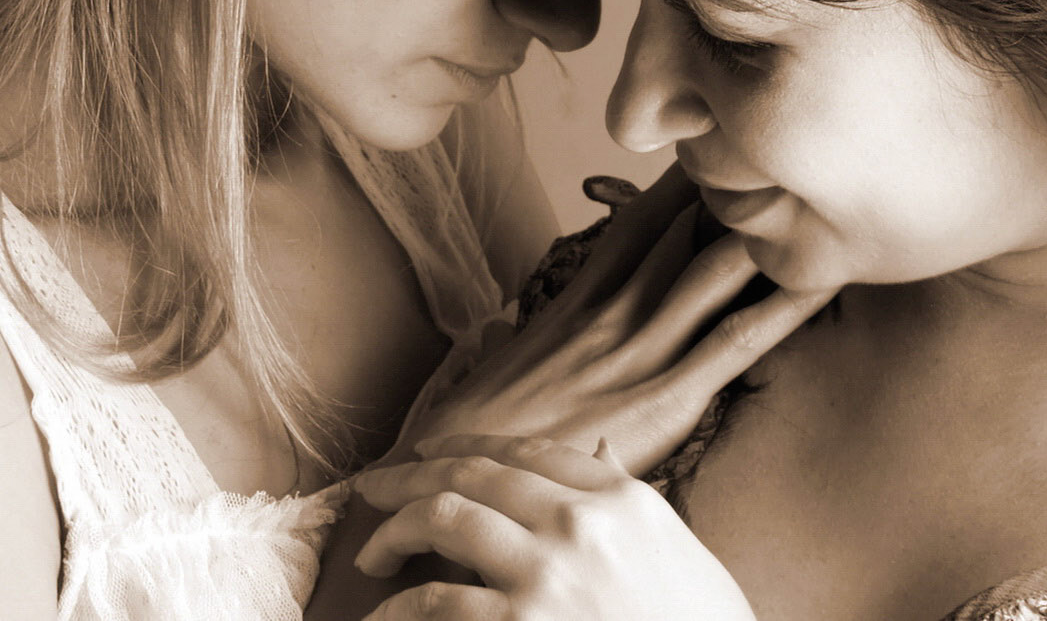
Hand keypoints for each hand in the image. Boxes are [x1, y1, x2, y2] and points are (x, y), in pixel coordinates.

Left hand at [353, 434, 753, 620]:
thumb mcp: (676, 547)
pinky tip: (385, 614)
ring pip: (445, 519)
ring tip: (370, 556)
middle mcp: (581, 522)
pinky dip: (399, 608)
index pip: (526, 449)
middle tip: (371, 489)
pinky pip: (437, 603)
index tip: (430, 449)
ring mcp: (548, 575)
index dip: (468, 444)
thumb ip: (626, 494)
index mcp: (620, 497)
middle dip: (409, 477)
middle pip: (474, 472)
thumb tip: (599, 447)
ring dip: (393, 533)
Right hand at [398, 167, 830, 474]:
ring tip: (816, 184)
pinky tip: (824, 279)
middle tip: (783, 137)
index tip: (714, 140)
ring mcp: (640, 351)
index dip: (678, 181)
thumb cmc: (470, 438)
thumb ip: (524, 342)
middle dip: (732, 184)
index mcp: (574, 303)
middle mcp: (611, 312)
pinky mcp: (667, 398)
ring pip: (714, 269)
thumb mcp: (498, 372)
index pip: (634, 224)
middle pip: (681, 228)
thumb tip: (523, 327)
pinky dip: (784, 308)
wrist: (452, 483)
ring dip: (766, 227)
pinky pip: (737, 342)